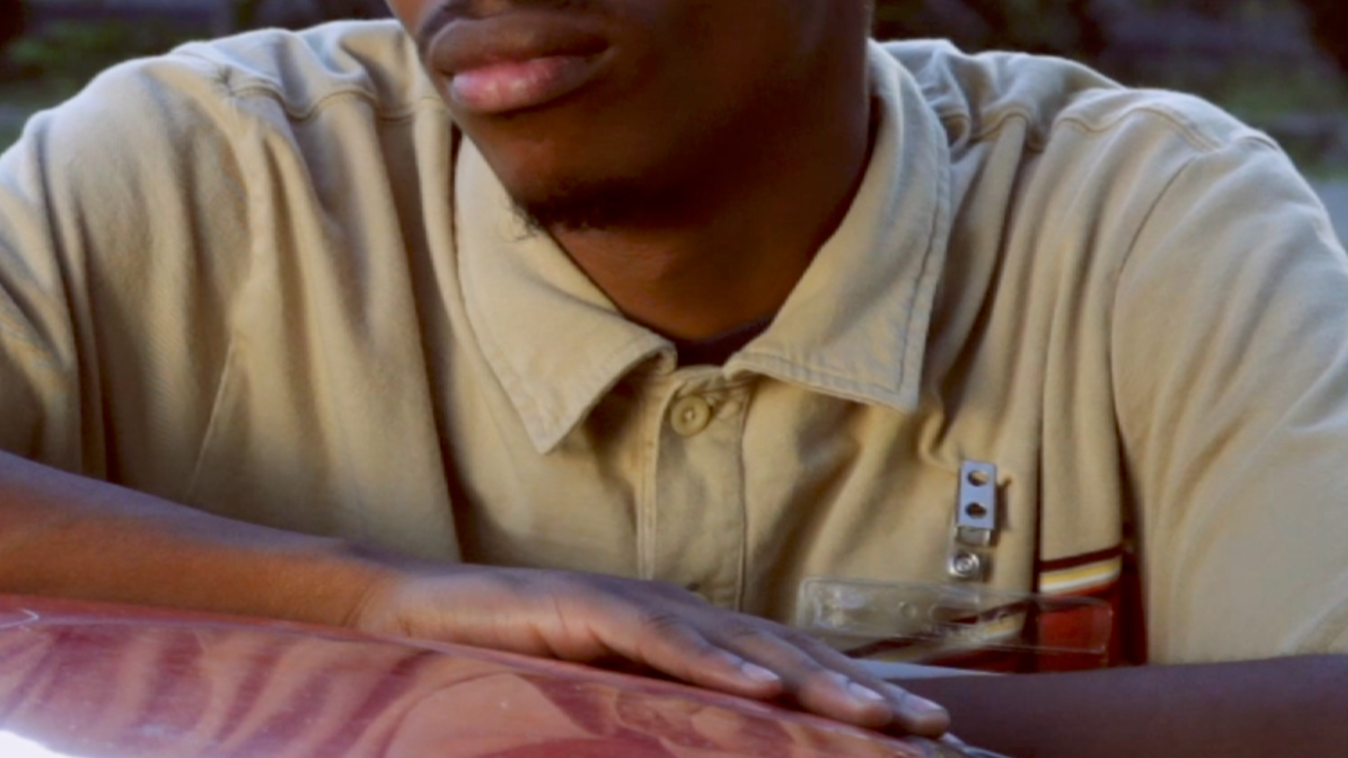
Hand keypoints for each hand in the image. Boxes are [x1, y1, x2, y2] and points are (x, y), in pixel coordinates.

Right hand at [343, 563, 951, 737]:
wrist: (410, 614)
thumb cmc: (505, 664)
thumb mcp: (602, 702)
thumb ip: (666, 717)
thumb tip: (736, 749)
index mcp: (688, 638)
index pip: (791, 672)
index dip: (860, 699)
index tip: (929, 737)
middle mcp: (674, 613)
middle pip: (789, 655)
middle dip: (867, 693)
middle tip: (937, 731)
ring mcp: (632, 604)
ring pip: (742, 645)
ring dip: (818, 683)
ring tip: (880, 718)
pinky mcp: (581, 606)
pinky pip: (661, 638)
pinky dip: (719, 662)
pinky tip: (766, 689)